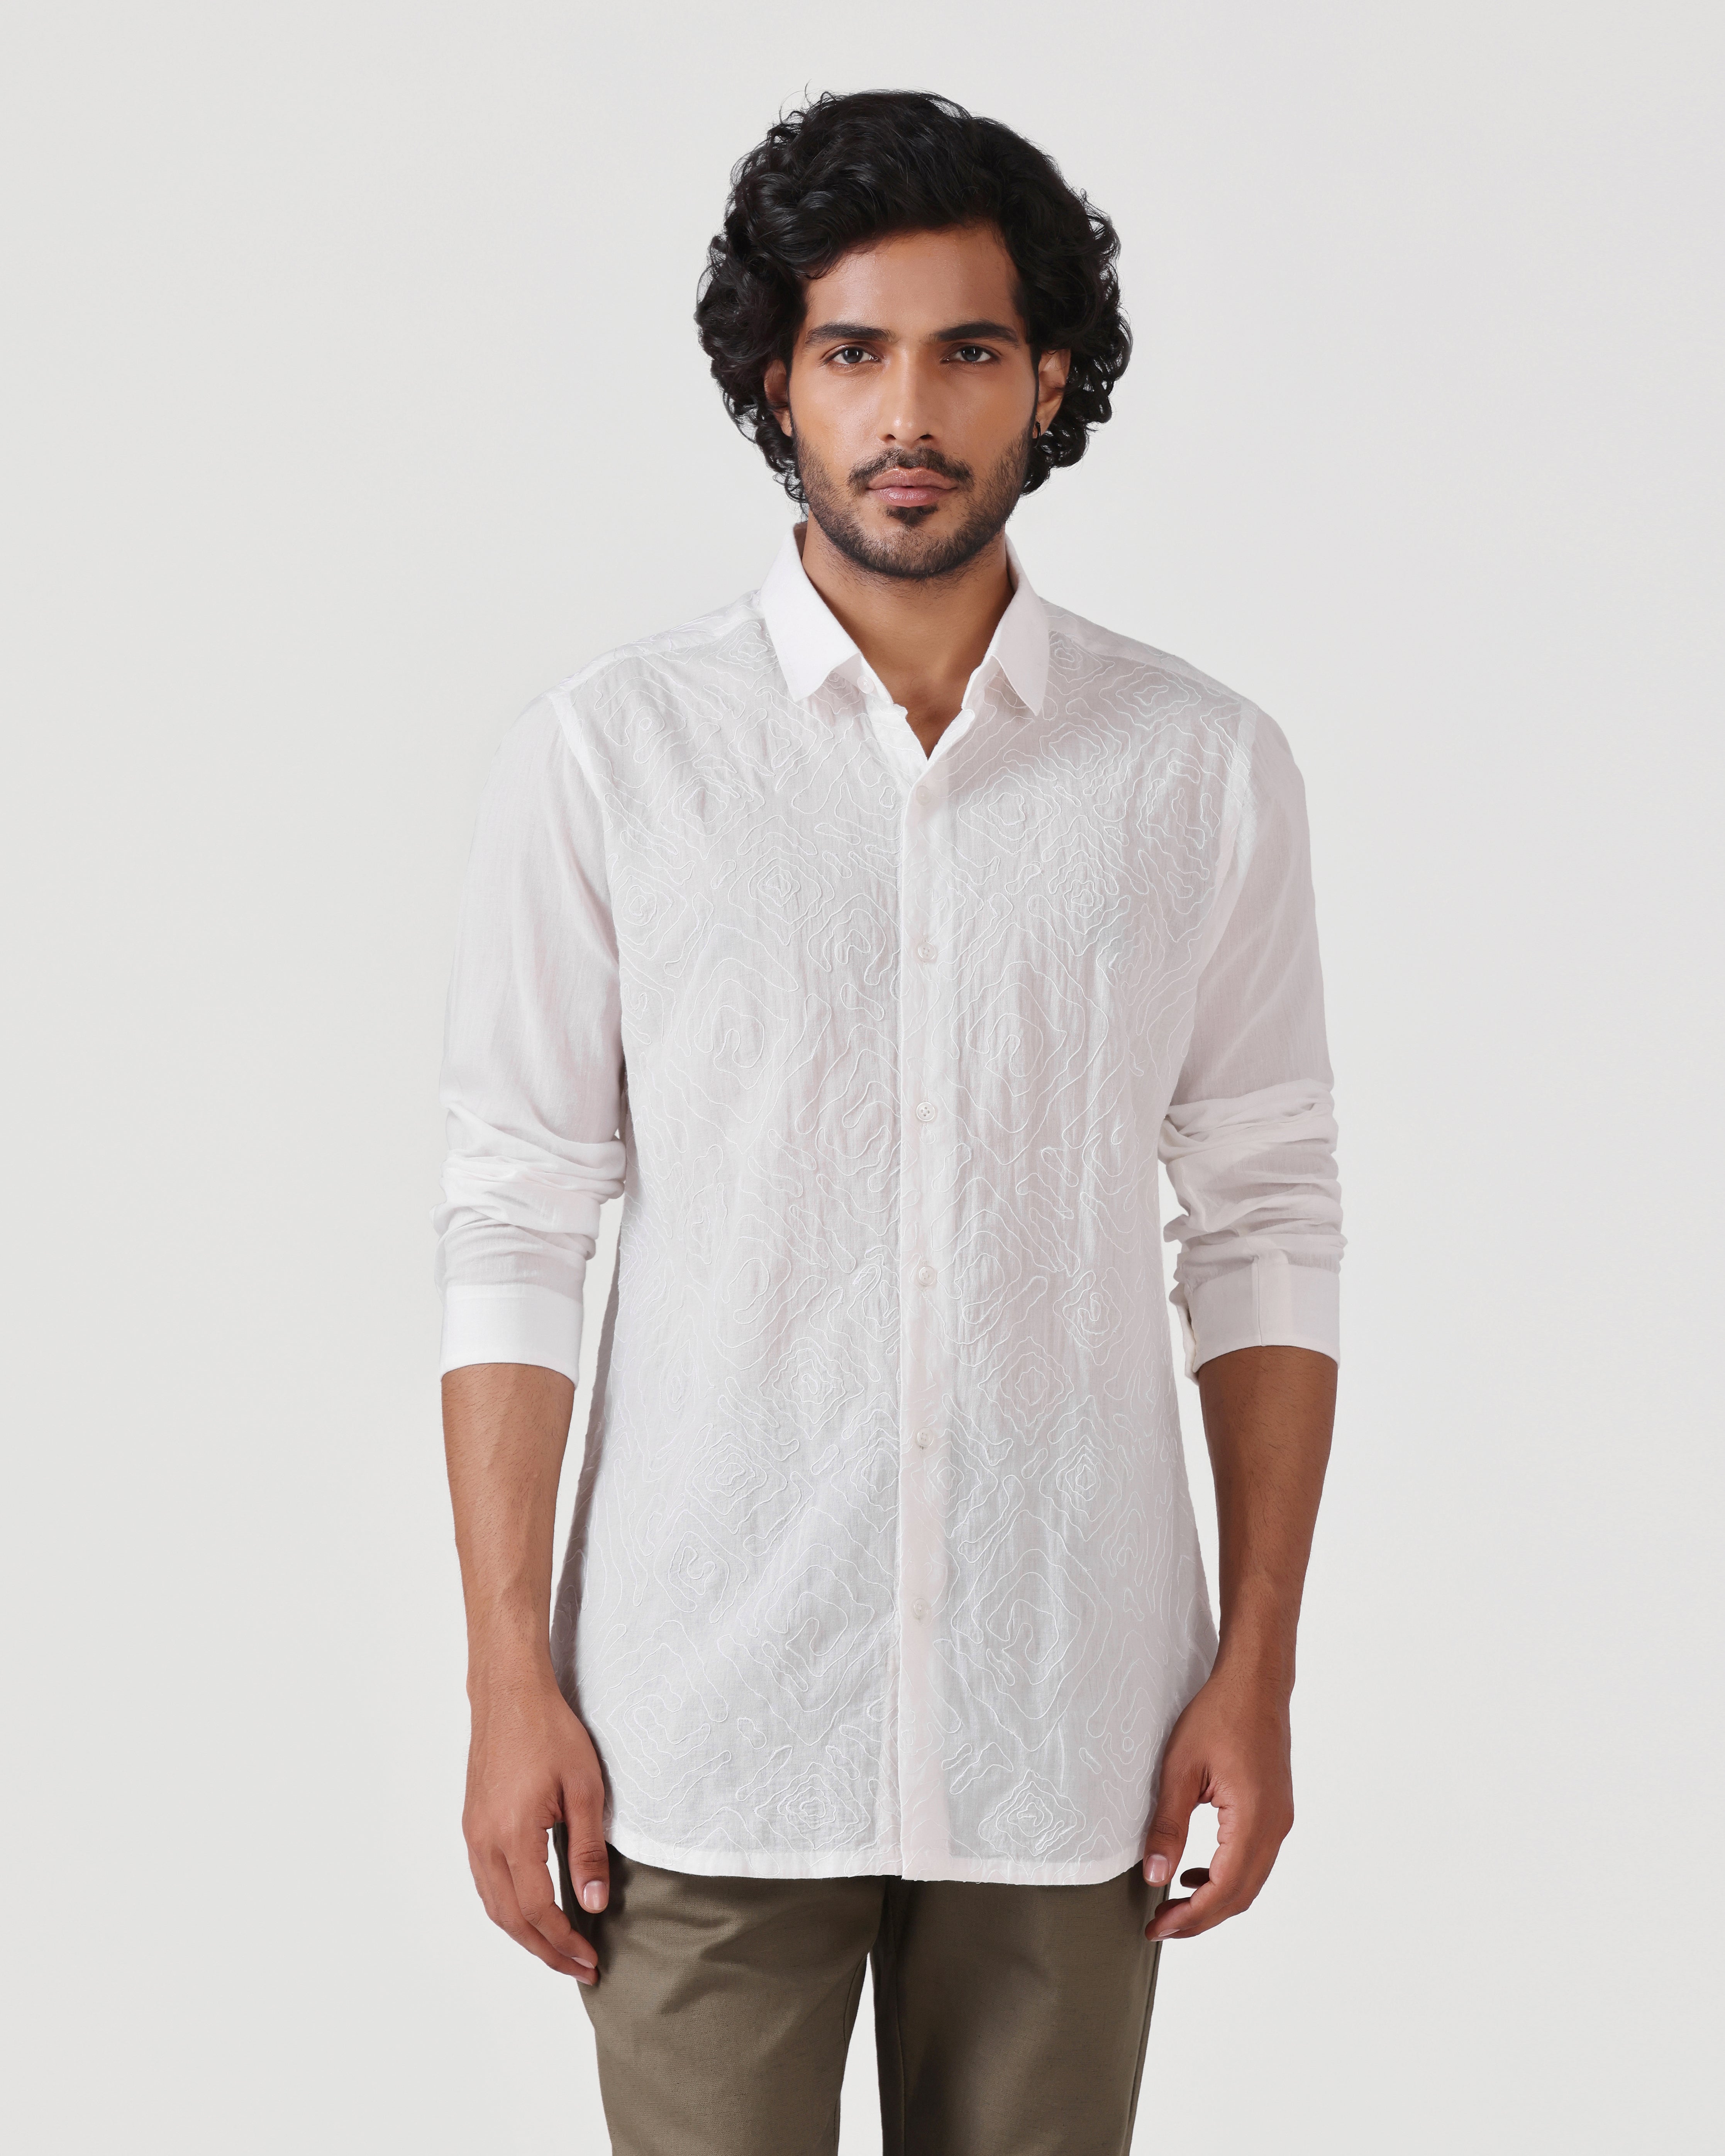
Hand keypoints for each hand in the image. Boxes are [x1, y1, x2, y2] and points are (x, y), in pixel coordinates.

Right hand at [462, 1664, 609, 1981]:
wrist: (510, 1694)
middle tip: (580, 1967)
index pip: (537, 1910)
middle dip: (545, 1950)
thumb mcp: (584, 1788)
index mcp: (513, 1834)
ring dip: (525, 1934)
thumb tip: (594, 1906)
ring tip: (559, 1949)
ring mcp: (473, 1834)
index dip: (564, 1942)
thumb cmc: (551, 1732)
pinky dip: (509, 1908)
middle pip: (510, 1918)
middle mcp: (485, 1841)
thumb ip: (588, 1851)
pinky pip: (486, 1882)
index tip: (590, 1960)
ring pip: (494, 1905)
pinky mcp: (473, 1824)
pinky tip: (532, 1911)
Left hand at [1140, 1654, 1295, 1942]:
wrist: (1255, 1682)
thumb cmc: (1217, 1715)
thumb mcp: (1179, 1768)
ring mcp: (1280, 1821)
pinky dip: (1226, 1877)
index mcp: (1254, 1820)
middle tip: (1159, 1926)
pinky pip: (1253, 1860)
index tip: (1156, 1928)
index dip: (1190, 1918)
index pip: (1224, 1890)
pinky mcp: (1275, 1812)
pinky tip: (1196, 1874)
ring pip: (1249, 1882)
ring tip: (1172, 1906)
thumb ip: (1167, 1826)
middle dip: (1200, 1919)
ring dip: (1213, 1901)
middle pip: (1240, 1896)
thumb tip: (1154, 1877)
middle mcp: (1275, 1827)